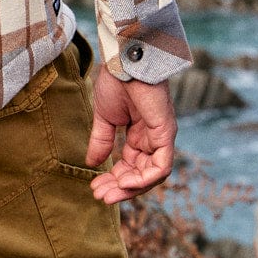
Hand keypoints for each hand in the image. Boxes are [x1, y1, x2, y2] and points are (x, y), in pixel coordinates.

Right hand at [85, 66, 176, 204]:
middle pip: (140, 174)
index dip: (114, 179)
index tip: (94, 187)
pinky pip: (161, 167)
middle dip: (120, 188)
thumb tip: (91, 163)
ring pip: (151, 175)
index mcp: (139, 135)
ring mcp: (161, 138)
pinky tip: (124, 182)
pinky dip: (144, 179)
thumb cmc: (116, 82)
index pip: (130, 165)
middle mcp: (152, 139)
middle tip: (100, 196)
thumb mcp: (105, 117)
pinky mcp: (166, 134)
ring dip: (131, 188)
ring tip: (108, 193)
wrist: (124, 61)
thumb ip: (101, 140)